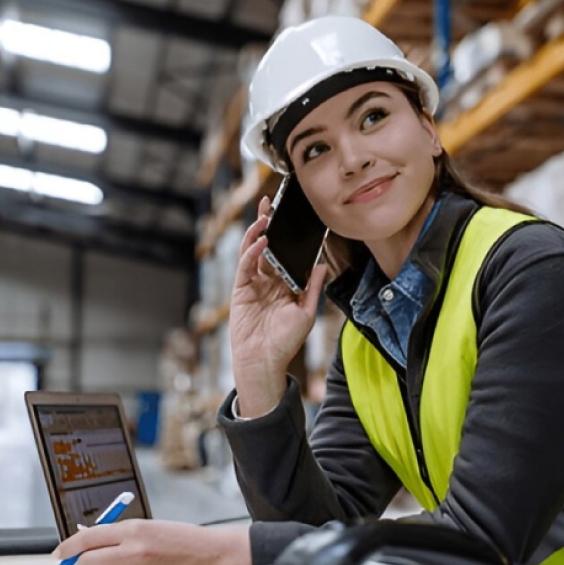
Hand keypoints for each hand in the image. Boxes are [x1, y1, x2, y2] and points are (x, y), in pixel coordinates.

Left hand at [52, 520, 250, 564]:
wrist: (210, 555)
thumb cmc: (183, 539)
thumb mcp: (151, 527)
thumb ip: (123, 533)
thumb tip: (95, 540)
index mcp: (135, 527)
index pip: (89, 535)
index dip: (69, 545)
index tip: (60, 552)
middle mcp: (132, 548)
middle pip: (88, 560)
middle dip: (84, 562)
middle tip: (87, 561)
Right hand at [230, 195, 327, 416]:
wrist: (264, 361)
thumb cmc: (286, 342)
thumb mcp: (306, 313)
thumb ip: (313, 288)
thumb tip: (323, 265)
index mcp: (286, 284)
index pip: (288, 254)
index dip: (290, 237)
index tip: (296, 218)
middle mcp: (269, 280)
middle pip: (269, 246)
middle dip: (269, 225)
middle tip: (272, 203)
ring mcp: (254, 283)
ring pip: (254, 250)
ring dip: (258, 232)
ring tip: (265, 215)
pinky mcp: (241, 288)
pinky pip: (246, 264)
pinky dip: (252, 251)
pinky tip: (261, 240)